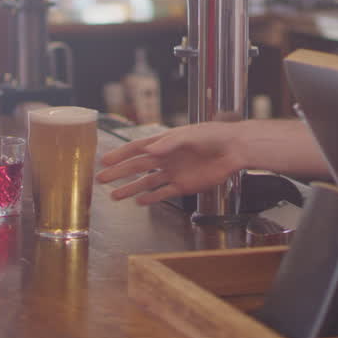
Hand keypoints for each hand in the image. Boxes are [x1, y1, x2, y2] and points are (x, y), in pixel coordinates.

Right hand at [96, 122, 247, 204]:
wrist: (235, 150)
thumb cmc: (214, 136)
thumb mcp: (190, 135)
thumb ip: (169, 143)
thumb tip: (148, 150)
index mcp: (165, 142)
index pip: (137, 148)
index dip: (120, 154)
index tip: (104, 160)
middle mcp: (167, 157)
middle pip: (138, 166)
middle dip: (119, 173)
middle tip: (101, 179)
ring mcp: (175, 172)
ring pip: (147, 182)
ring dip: (131, 188)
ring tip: (114, 195)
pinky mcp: (185, 185)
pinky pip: (164, 192)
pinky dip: (152, 198)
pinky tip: (139, 202)